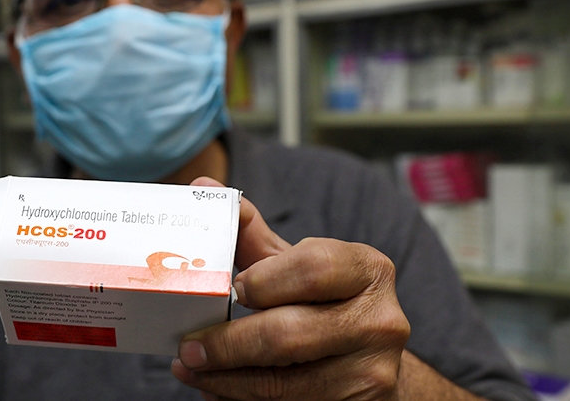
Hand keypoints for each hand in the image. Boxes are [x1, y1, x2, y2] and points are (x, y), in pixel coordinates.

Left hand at [172, 177, 409, 400]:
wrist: (370, 362)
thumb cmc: (325, 305)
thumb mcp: (298, 268)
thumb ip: (252, 235)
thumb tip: (203, 190)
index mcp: (368, 269)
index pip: (311, 267)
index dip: (263, 279)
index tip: (229, 290)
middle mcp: (381, 321)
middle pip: (289, 334)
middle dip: (227, 343)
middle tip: (187, 346)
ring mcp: (374, 372)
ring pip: (283, 384)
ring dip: (225, 380)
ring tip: (191, 368)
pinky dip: (243, 400)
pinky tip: (217, 390)